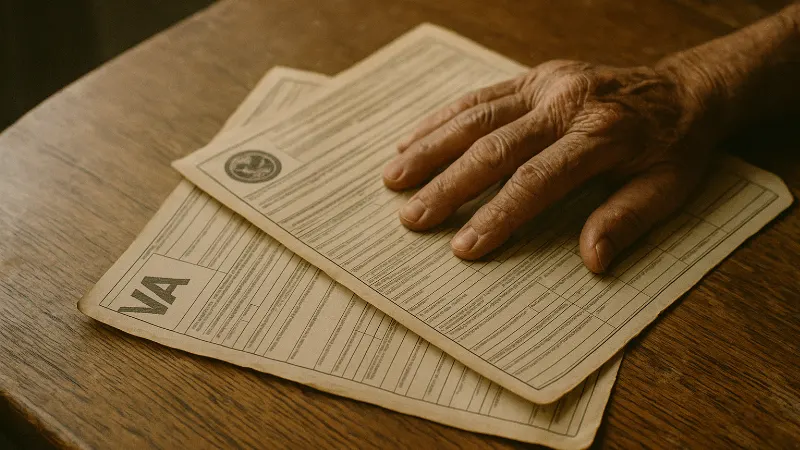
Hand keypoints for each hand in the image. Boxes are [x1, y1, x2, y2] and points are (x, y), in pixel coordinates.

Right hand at [383, 60, 718, 272]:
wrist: (682, 89)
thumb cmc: (674, 147)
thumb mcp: (668, 189)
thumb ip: (627, 220)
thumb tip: (591, 261)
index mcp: (602, 135)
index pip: (538, 179)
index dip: (499, 214)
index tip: (464, 248)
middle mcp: (567, 103)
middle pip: (496, 147)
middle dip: (448, 185)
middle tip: (412, 218)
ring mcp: (546, 83)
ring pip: (477, 116)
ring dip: (430, 147)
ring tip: (393, 178)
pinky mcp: (533, 76)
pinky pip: (479, 95)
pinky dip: (440, 118)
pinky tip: (410, 138)